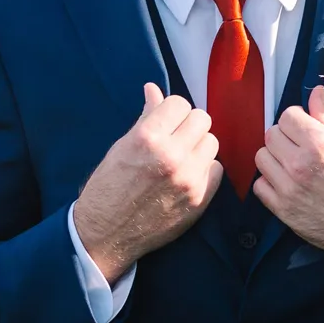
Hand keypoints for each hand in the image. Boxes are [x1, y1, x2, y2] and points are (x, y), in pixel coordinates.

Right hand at [74, 83, 223, 283]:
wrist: (107, 233)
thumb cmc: (109, 186)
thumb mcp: (121, 146)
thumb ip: (145, 117)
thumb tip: (153, 89)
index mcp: (147, 137)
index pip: (179, 103)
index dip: (172, 111)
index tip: (165, 122)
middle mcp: (171, 155)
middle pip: (202, 119)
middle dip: (188, 125)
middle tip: (175, 138)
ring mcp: (188, 178)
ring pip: (212, 142)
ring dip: (199, 146)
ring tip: (181, 157)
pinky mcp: (200, 199)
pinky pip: (216, 169)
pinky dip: (205, 169)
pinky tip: (187, 175)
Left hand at [253, 85, 323, 283]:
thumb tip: (315, 94)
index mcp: (320, 144)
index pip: (287, 116)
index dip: (298, 118)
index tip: (306, 127)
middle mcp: (299, 165)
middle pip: (271, 134)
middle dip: (286, 135)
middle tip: (301, 145)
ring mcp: (288, 189)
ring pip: (262, 158)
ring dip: (275, 157)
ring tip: (294, 164)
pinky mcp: (283, 211)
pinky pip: (260, 186)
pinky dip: (271, 182)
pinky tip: (289, 183)